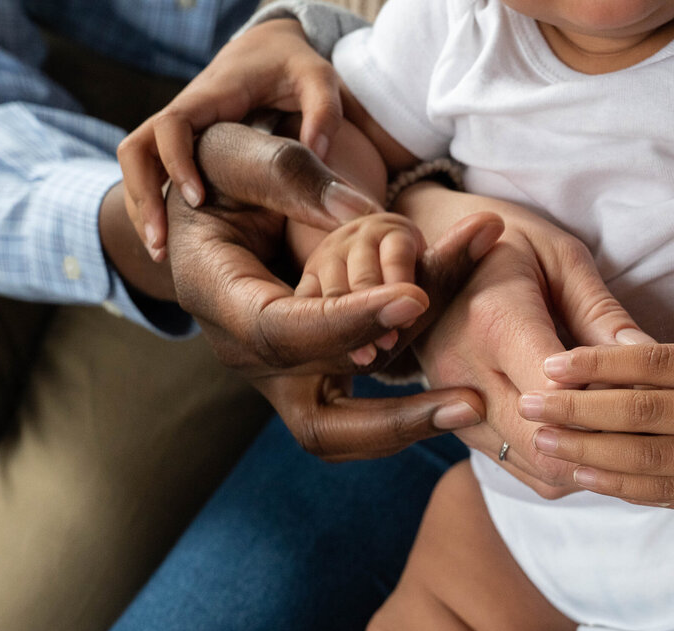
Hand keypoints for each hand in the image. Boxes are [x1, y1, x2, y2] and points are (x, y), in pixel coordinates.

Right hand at [119, 18, 357, 260]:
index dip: (177, 161)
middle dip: (143, 197)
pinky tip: (170, 245)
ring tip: (160, 254)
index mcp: (210, 97)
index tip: (196, 199)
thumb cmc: (292, 66)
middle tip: (161, 243)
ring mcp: (179, 133)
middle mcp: (184, 114)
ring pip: (137, 167)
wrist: (269, 51)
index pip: (172, 125)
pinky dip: (154, 207)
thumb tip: (318, 153)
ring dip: (142, 208)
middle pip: (136, 150)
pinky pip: (152, 176)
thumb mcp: (318, 79)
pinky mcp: (184, 149)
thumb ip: (324, 111)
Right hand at [166, 122, 502, 459]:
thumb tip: (357, 213)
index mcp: (216, 296)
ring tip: (473, 405)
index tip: (414, 298)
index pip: (283, 331)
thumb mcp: (235, 153)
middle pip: (314, 417)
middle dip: (392, 416)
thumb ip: (288, 176)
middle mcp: (245, 354)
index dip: (349, 321)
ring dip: (407, 426)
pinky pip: (355, 419)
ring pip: (339, 435)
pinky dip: (405, 414)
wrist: (201, 215)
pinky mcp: (308, 379)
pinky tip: (459, 396)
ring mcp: (278, 376)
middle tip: (469, 400)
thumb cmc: (214, 174)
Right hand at [398, 185, 649, 495]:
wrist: (425, 261)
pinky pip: (525, 472)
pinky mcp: (462, 430)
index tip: (658, 392)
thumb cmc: (505, 246)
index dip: (614, 401)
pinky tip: (599, 441)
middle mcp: (466, 375)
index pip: (561, 392)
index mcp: (493, 321)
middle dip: (610, 445)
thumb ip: (602, 313)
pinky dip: (568, 466)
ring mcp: (456, 409)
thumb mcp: (560, 258)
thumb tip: (655, 359)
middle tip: (661, 430)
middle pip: (550, 445)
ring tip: (637, 439)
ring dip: (593, 464)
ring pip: (540, 472)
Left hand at [522, 274, 673, 508]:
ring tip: (539, 437)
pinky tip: (580, 473)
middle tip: (527, 401)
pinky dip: (618, 486)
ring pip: (646, 462)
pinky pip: (664, 496)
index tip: (554, 362)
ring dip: (587, 452)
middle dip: (579, 410)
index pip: (659, 369)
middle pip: (642, 418)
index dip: (601, 365)